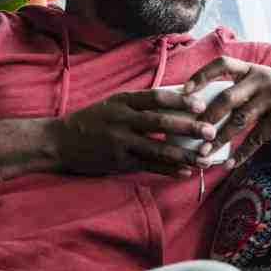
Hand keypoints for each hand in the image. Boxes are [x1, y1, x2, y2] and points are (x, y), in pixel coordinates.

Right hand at [54, 89, 217, 177]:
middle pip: (161, 123)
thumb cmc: (91, 120)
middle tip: (211, 130)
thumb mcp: (112, 103)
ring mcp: (119, 142)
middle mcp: (122, 120)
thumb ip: (137, 103)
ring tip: (204, 158)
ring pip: (157, 149)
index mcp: (122, 101)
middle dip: (188, 127)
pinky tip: (184, 172)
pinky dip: (167, 170)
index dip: (180, 100)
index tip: (200, 104)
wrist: (59, 141)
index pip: (156, 97)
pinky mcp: (118, 161)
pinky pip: (147, 166)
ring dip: (183, 154)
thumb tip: (173, 100)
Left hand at [184, 57, 270, 168]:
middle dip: (206, 116)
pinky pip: (256, 138)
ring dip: (219, 138)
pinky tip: (229, 163)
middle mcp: (261, 80)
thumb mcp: (264, 79)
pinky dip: (241, 152)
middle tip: (189, 132)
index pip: (222, 64)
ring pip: (239, 121)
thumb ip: (241, 87)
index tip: (184, 91)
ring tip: (203, 152)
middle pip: (227, 97)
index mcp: (252, 69)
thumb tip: (205, 104)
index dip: (201, 75)